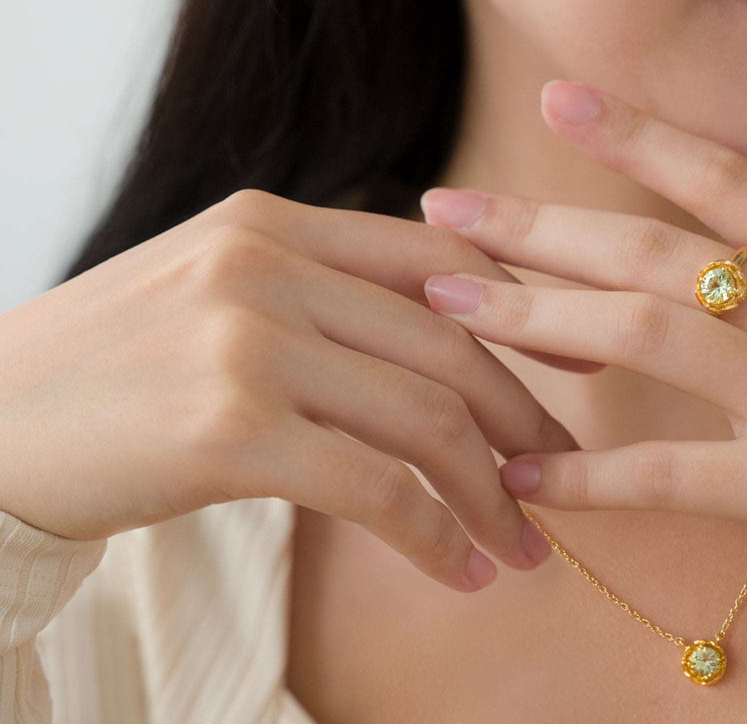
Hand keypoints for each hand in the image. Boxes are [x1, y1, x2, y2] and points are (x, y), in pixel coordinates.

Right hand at [0, 188, 588, 593]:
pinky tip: (458, 572)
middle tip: (562, 477)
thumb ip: (320, 293)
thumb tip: (436, 330)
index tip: (579, 369)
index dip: (527, 314)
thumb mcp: (218, 294)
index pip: (441, 261)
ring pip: (424, 415)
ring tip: (521, 543)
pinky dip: (433, 534)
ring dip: (491, 490)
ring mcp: (248, 339)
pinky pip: (373, 485)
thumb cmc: (116, 369)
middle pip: (451, 341)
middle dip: (523, 417)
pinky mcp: (229, 426)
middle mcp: (268, 264)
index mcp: (276, 224)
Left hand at [419, 79, 746, 617]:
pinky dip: (594, 477)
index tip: (557, 98)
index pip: (724, 177)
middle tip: (446, 213)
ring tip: (453, 310)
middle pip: (652, 248)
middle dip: (539, 228)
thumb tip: (733, 262)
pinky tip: (529, 479)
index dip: (635, 133)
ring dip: (538, 321)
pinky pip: (677, 476)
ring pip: (646, 336)